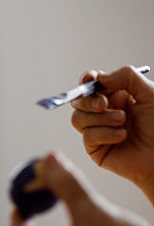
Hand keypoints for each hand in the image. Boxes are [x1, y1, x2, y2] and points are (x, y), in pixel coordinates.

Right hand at [71, 65, 153, 201]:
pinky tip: (122, 136)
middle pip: (79, 101)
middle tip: (104, 104)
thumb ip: (127, 78)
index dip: (87, 81)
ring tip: (122, 122)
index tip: (90, 79)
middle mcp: (106, 113)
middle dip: (88, 101)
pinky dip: (105, 133)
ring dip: (101, 118)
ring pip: (78, 118)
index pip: (93, 85)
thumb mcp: (150, 93)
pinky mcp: (96, 149)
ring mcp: (99, 131)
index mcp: (118, 97)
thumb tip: (100, 77)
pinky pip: (87, 136)